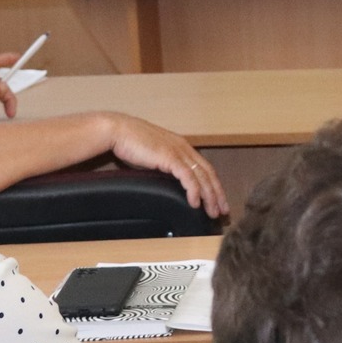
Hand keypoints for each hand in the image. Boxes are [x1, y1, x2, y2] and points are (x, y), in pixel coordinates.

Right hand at [103, 114, 228, 217]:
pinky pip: (187, 177)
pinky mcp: (170, 157)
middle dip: (217, 194)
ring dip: (209, 196)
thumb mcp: (154, 156)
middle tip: (223, 211)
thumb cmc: (131, 143)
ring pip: (202, 177)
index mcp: (182, 147)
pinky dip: (193, 191)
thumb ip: (164, 167)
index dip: (214, 185)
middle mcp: (185, 148)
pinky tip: (195, 203)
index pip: (205, 168)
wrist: (118, 131)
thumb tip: (168, 183)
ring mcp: (178, 152)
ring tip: (212, 211)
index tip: (218, 200)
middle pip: (209, 173)